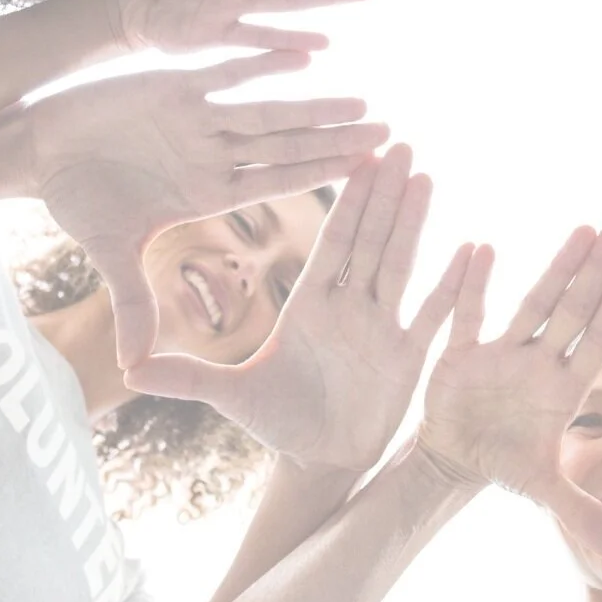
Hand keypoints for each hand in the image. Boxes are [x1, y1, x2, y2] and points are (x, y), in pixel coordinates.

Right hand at [29, 52, 386, 365]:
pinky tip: (305, 55)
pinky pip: (226, 72)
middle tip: (391, 134)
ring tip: (362, 100)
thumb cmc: (75, 198)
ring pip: (268, 110)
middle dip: (337, 141)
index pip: (277, 185)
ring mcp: (199, 119)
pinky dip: (261, 63)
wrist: (40, 147)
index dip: (322, 181)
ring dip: (314, 106)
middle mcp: (213, 155)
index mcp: (208, 193)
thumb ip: (131, 302)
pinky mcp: (176, 85)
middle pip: (287, 147)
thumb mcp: (110, 252)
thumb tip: (132, 367)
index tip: (370, 181)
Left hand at [123, 145, 471, 470]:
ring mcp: (381, 327)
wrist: (315, 458)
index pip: (330, 241)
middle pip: (369, 238)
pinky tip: (473, 251)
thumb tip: (128, 368)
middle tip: (399, 142)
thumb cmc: (276, 419)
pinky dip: (453, 285)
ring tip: (428, 175)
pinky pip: (432, 314)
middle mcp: (348, 305)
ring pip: (401, 262)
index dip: (344, 199)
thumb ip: (186, 377)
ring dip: (415, 221)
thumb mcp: (228, 395)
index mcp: (308, 303)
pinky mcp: (407, 357)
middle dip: (384, 191)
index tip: (355, 155)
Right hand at [414, 217, 601, 555]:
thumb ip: (581, 512)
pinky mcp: (461, 355)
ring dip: (556, 266)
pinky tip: (478, 249)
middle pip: (574, 308)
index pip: (599, 338)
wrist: (456, 458)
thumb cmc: (506, 461)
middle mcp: (538, 361)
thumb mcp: (545, 490)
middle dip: (599, 268)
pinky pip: (465, 316)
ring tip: (582, 227)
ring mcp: (501, 353)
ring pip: (533, 302)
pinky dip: (468, 287)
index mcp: (562, 388)